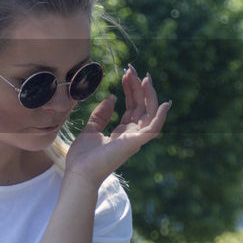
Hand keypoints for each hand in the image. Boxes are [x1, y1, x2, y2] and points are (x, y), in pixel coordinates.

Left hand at [63, 66, 170, 184]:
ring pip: (149, 113)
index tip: (126, 73)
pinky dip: (160, 116)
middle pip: (141, 106)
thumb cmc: (83, 157)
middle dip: (138, 87)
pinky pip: (153, 128)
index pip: (132, 107)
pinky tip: (164, 103)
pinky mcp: (135, 142)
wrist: (78, 172)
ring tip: (144, 77)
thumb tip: (112, 98)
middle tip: (133, 69)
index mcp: (122, 133)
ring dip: (148, 94)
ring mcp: (135, 139)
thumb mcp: (91, 130)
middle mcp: (132, 135)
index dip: (131, 90)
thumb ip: (101, 115)